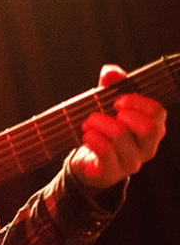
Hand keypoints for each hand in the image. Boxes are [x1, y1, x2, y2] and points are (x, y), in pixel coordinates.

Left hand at [70, 64, 166, 192]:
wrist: (87, 164)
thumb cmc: (103, 131)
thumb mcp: (107, 106)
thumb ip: (111, 86)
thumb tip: (111, 72)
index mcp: (150, 131)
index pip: (158, 113)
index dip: (138, 102)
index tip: (118, 101)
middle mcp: (146, 148)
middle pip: (148, 127)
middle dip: (124, 114)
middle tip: (107, 112)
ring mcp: (130, 163)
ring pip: (121, 136)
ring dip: (98, 122)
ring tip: (88, 124)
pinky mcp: (110, 173)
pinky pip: (105, 151)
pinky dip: (92, 137)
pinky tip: (86, 135)